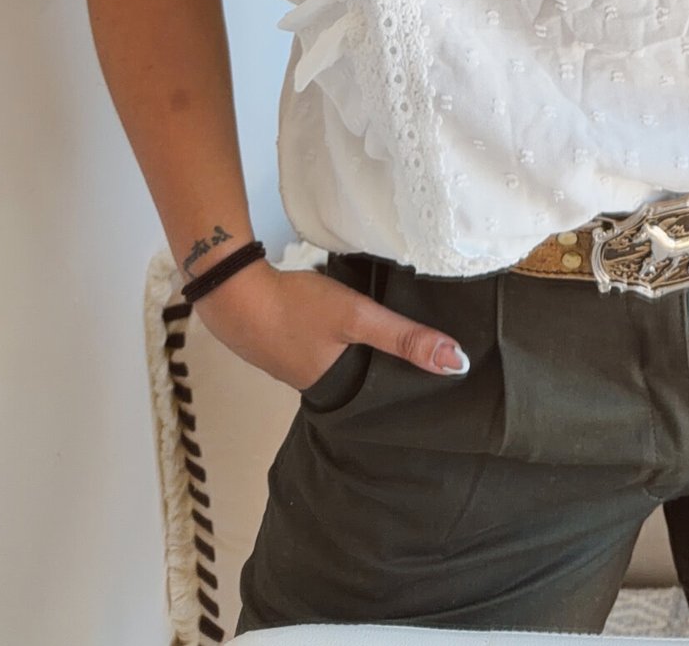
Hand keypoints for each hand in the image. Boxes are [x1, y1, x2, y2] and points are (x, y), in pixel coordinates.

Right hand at [187, 258, 468, 390]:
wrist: (232, 291)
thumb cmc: (298, 309)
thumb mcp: (358, 317)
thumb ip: (404, 337)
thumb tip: (456, 363)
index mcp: (332, 388)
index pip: (377, 395)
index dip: (402, 385)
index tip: (433, 378)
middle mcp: (311, 384)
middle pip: (357, 377)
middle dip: (382, 367)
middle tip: (419, 351)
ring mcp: (291, 363)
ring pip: (337, 360)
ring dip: (358, 350)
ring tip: (391, 336)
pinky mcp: (279, 341)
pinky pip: (318, 345)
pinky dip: (335, 337)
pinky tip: (345, 322)